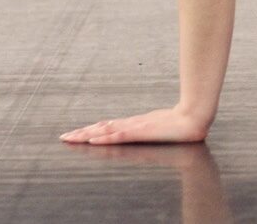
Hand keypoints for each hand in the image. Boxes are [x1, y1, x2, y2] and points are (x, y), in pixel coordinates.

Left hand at [60, 107, 209, 144]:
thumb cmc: (178, 123)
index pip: (106, 127)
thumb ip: (145, 128)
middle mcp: (130, 124)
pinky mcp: (141, 132)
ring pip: (105, 131)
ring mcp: (135, 127)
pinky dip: (105, 137)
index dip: (89, 129)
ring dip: (87, 134)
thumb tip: (133, 130)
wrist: (193, 117)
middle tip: (63, 137)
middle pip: (101, 128)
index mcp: (133, 124)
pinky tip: (94, 139)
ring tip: (72, 138)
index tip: (75, 133)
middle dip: (81, 133)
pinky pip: (119, 135)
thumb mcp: (157, 126)